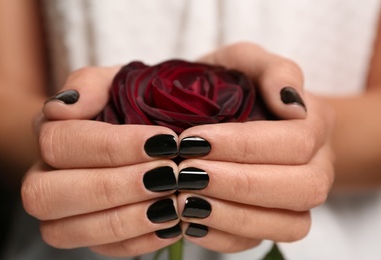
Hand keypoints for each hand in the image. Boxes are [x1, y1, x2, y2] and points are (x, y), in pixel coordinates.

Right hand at [22, 67, 183, 256]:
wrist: (153, 129)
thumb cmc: (135, 102)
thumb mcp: (120, 80)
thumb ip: (90, 83)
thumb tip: (60, 107)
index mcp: (50, 134)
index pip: (61, 143)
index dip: (112, 146)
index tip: (164, 141)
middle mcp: (47, 176)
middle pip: (47, 193)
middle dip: (113, 186)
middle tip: (168, 175)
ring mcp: (66, 211)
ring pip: (68, 231)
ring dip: (126, 219)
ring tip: (173, 202)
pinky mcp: (91, 235)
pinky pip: (102, 250)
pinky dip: (139, 241)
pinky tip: (171, 223)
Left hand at [175, 42, 334, 251]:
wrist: (234, 113)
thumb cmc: (237, 84)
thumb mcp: (247, 61)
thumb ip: (272, 69)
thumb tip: (292, 103)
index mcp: (315, 122)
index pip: (295, 142)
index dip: (244, 145)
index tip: (192, 140)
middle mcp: (317, 165)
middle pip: (302, 188)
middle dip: (239, 184)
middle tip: (186, 173)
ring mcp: (298, 199)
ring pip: (288, 225)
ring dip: (232, 216)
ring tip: (185, 200)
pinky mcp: (273, 222)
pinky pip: (260, 243)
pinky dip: (224, 237)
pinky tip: (190, 221)